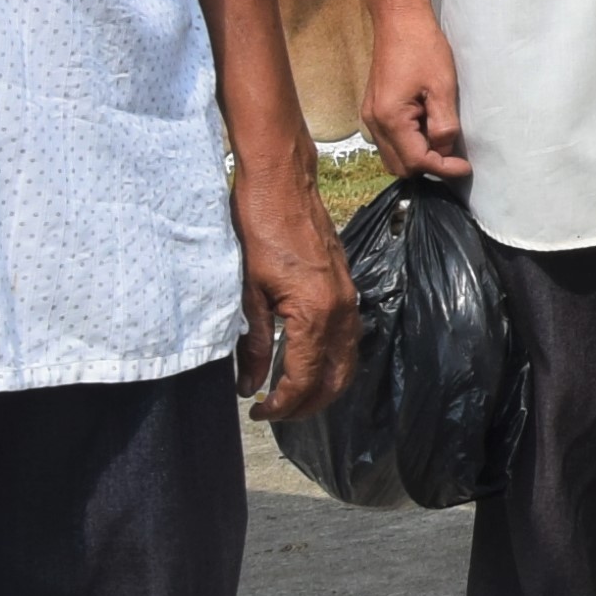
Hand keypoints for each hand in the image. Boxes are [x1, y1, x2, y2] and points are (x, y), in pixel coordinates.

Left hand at [235, 173, 358, 420]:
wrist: (282, 182)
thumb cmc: (259, 228)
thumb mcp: (248, 291)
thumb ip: (254, 343)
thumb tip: (249, 384)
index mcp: (315, 314)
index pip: (306, 379)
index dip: (284, 404)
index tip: (259, 412)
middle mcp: (341, 311)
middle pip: (336, 378)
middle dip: (309, 405)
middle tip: (275, 413)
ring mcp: (348, 298)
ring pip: (347, 361)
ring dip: (323, 386)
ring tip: (289, 395)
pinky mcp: (345, 286)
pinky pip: (347, 338)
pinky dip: (331, 361)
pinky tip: (305, 361)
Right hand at [361, 0, 469, 181]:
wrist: (399, 21)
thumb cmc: (422, 48)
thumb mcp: (442, 87)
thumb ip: (444, 124)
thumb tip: (445, 151)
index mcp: (390, 118)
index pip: (416, 161)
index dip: (443, 168)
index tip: (465, 168)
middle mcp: (374, 122)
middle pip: (400, 166)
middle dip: (428, 166)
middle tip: (455, 155)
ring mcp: (371, 117)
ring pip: (393, 156)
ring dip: (418, 156)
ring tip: (443, 140)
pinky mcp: (374, 110)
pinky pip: (390, 141)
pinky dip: (410, 144)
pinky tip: (429, 129)